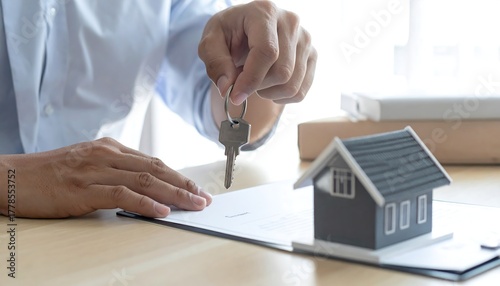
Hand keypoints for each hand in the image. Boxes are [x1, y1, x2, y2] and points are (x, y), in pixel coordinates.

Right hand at [0, 138, 211, 217]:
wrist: (11, 177)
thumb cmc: (50, 173)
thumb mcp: (87, 163)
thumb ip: (115, 169)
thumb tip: (144, 182)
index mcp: (110, 148)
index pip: (153, 161)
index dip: (178, 176)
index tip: (196, 188)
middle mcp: (106, 155)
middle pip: (156, 169)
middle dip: (184, 184)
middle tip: (204, 198)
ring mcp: (95, 170)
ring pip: (145, 180)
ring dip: (174, 194)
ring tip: (194, 205)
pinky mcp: (83, 188)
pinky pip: (121, 194)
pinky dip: (145, 203)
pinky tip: (162, 211)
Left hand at [199, 1, 316, 104]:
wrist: (244, 31)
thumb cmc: (228, 35)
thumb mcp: (210, 43)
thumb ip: (215, 62)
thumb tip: (227, 87)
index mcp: (264, 12)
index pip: (267, 52)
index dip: (251, 79)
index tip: (235, 96)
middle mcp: (291, 21)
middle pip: (282, 72)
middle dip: (258, 86)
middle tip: (242, 82)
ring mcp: (305, 39)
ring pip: (292, 85)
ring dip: (268, 93)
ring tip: (255, 81)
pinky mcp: (312, 55)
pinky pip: (300, 91)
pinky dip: (281, 97)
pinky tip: (269, 86)